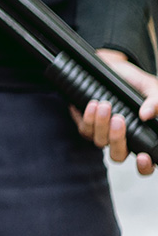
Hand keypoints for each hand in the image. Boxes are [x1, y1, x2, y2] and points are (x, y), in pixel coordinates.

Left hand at [73, 50, 157, 175]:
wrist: (113, 68)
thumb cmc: (135, 83)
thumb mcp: (151, 88)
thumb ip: (155, 102)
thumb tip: (146, 115)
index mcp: (141, 137)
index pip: (145, 164)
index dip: (145, 167)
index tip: (143, 157)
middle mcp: (122, 140)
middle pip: (117, 155)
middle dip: (117, 140)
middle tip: (119, 119)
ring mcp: (103, 134)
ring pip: (99, 142)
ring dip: (100, 124)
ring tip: (105, 104)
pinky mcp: (87, 125)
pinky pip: (84, 129)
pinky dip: (88, 118)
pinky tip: (92, 104)